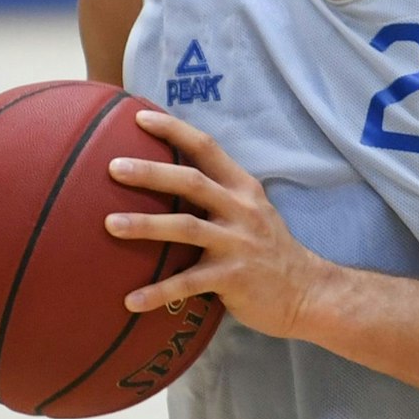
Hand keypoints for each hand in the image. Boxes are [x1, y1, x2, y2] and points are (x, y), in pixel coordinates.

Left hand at [104, 109, 335, 340]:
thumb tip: (167, 177)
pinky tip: (130, 300)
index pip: (206, 147)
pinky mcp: (234, 278)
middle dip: (150, 173)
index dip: (173, 130)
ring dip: (145, 224)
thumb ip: (218, 193)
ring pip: (185, 227)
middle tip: (113, 167)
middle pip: (191, 182)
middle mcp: (241, 209)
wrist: (308, 291)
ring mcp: (238, 243)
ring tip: (110, 225)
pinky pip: (188, 283)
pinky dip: (158, 291)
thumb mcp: (251, 210)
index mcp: (242, 188)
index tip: (138, 118)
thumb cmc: (268, 249)